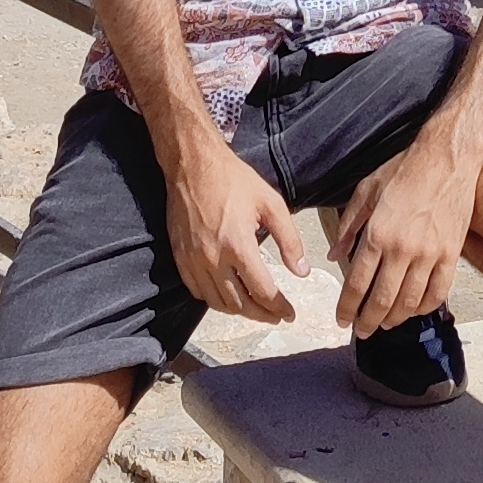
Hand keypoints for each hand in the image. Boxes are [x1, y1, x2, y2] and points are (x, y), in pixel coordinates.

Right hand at [163, 130, 310, 323]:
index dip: (280, 308)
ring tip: (256, 308)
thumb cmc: (233, 180)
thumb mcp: (271, 203)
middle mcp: (214, 259)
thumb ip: (289, 240)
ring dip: (239, 312)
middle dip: (262, 315)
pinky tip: (228, 295)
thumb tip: (302, 272)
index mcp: (239, 245)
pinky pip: (198, 292)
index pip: (263, 292)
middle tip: (276, 317)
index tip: (290, 314)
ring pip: (218, 303)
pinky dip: (215, 300)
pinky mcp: (180, 258)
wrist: (192, 165)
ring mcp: (193, 261)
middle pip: (240, 304)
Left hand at [331, 132, 475, 337]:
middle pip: (382, 300)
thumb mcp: (367, 190)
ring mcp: (430, 254)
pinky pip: (438, 293)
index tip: (342, 320)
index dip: (347, 308)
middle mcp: (402, 249)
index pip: (357, 284)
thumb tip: (334, 255)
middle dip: (368, 322)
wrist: (447, 159)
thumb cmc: (404, 171)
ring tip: (385, 324)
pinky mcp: (452, 255)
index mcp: (378, 234)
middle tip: (361, 331)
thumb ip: (348, 226)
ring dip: (394, 319)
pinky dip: (424, 308)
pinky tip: (413, 311)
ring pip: (409, 302)